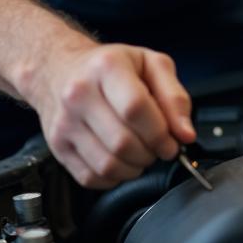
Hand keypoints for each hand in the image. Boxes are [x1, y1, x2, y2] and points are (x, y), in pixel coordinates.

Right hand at [26, 41, 195, 188]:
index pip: (136, 108)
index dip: (160, 132)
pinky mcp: (58, 147)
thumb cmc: (111, 66)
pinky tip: (120, 158)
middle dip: (150, 152)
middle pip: (123, 142)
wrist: (62, 69)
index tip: (172, 141)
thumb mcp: (151, 64)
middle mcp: (79, 94)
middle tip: (157, 146)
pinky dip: (114, 177)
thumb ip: (175, 97)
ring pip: (108, 165)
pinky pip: (91, 178)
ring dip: (134, 167)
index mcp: (107, 67)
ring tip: (140, 151)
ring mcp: (65, 123)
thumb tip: (185, 133)